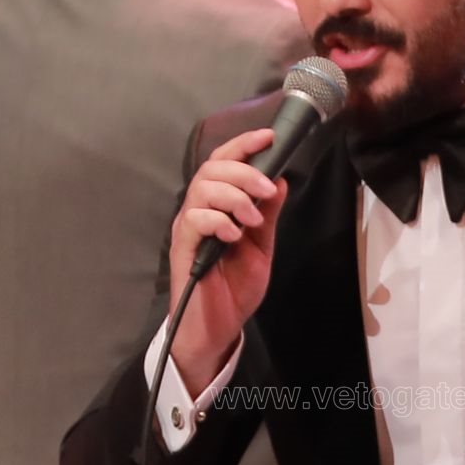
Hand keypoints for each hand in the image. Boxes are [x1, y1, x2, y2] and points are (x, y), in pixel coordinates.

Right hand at [168, 128, 286, 394]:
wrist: (218, 328)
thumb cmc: (234, 288)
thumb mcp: (262, 246)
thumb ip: (269, 214)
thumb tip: (281, 180)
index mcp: (218, 206)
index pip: (224, 162)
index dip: (244, 144)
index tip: (269, 136)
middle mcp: (199, 210)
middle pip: (212, 167)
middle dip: (244, 172)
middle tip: (265, 191)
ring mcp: (189, 229)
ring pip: (202, 188)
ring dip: (234, 196)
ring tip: (252, 220)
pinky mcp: (183, 248)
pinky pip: (194, 219)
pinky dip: (219, 221)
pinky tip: (234, 236)